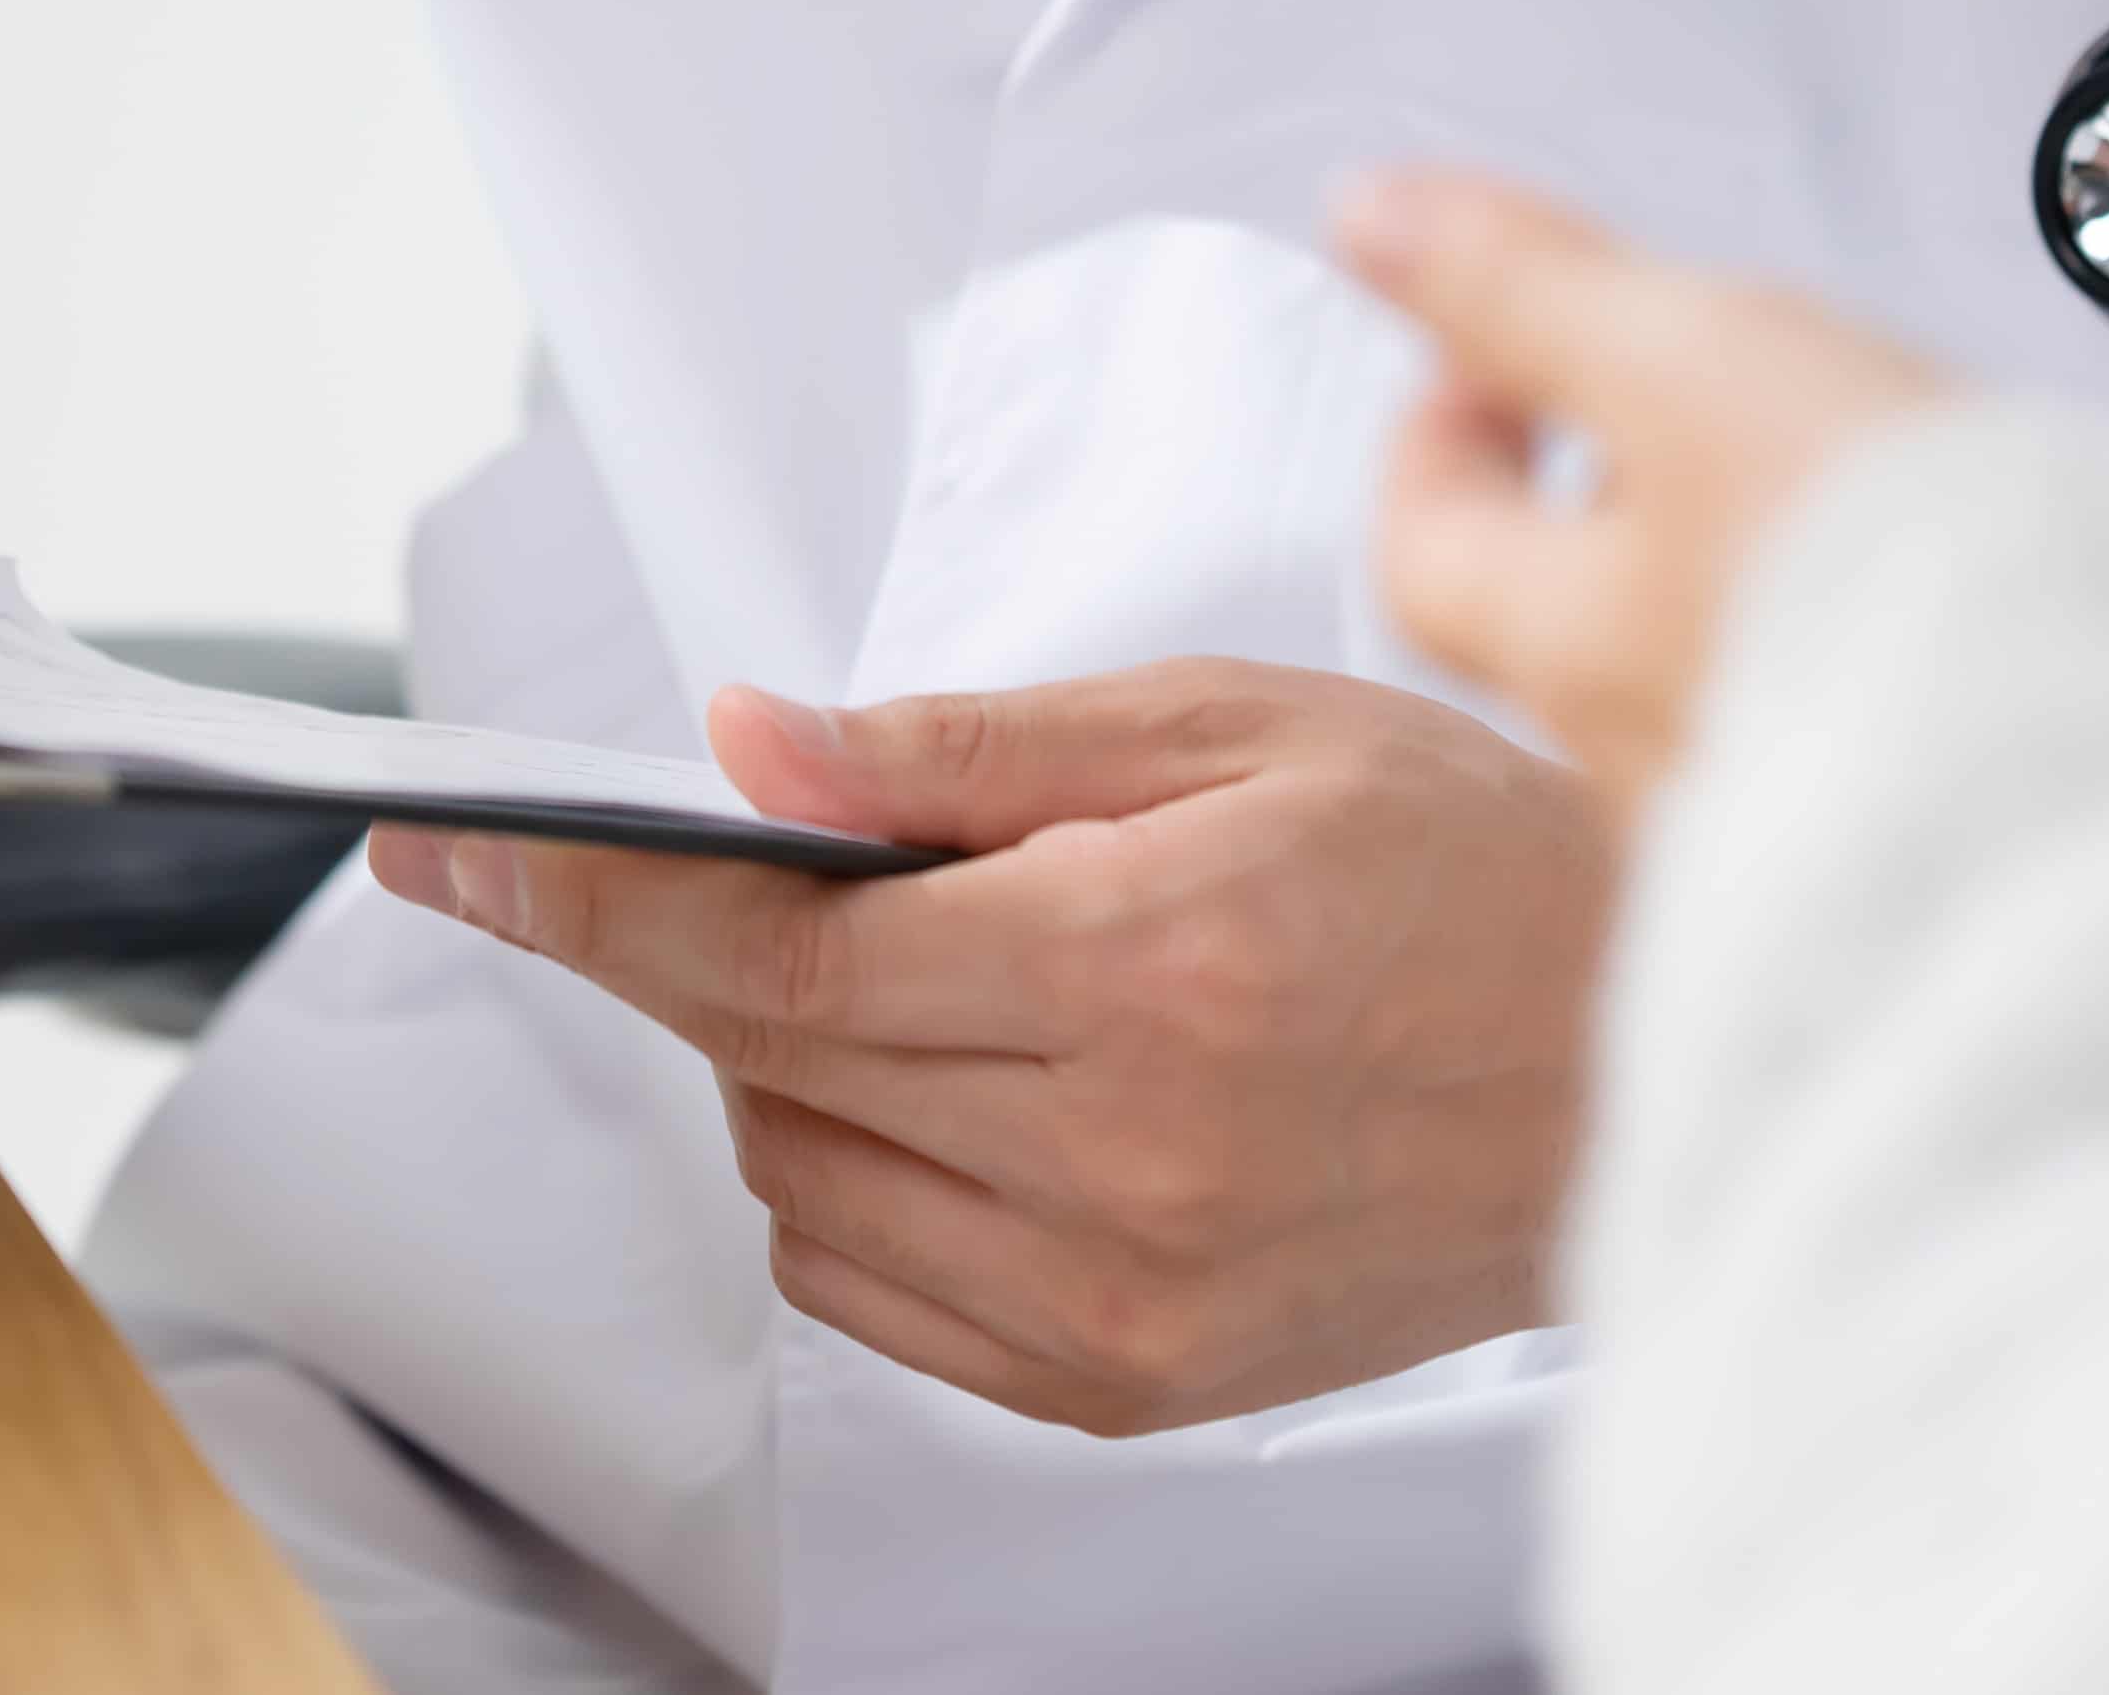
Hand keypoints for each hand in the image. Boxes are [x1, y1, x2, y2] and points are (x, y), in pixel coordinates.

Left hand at [365, 662, 1613, 1436]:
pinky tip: (968, 1091)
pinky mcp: (1134, 1385)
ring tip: (939, 973)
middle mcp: (1125, 1160)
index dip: (590, 899)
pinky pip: (881, 1290)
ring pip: (806, 1179)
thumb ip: (961, 754)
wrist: (1648, 1055)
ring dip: (794, 1066)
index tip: (460, 854)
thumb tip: (750, 749)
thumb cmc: (1469, 863)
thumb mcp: (1224, 724)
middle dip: (696, 951)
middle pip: (768, 1064)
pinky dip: (861, 1182)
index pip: (773, 954)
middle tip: (732, 865)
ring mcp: (1125, 1297)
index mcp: (1146, 971)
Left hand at [1349, 167, 1943, 812]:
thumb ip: (1526, 292)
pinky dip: (1870, 682)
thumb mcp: (1692, 362)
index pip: (1426, 546)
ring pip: (1709, 696)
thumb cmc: (1895, 572)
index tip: (1501, 357)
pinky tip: (1956, 632)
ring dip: (1748, 598)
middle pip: (1568, 632)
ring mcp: (1776, 831)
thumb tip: (1370, 217)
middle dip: (1612, 517)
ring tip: (1852, 510)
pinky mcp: (1906, 869)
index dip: (1447, 431)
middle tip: (1694, 415)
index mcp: (1571, 642)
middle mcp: (1646, 769)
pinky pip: (1847, 762)